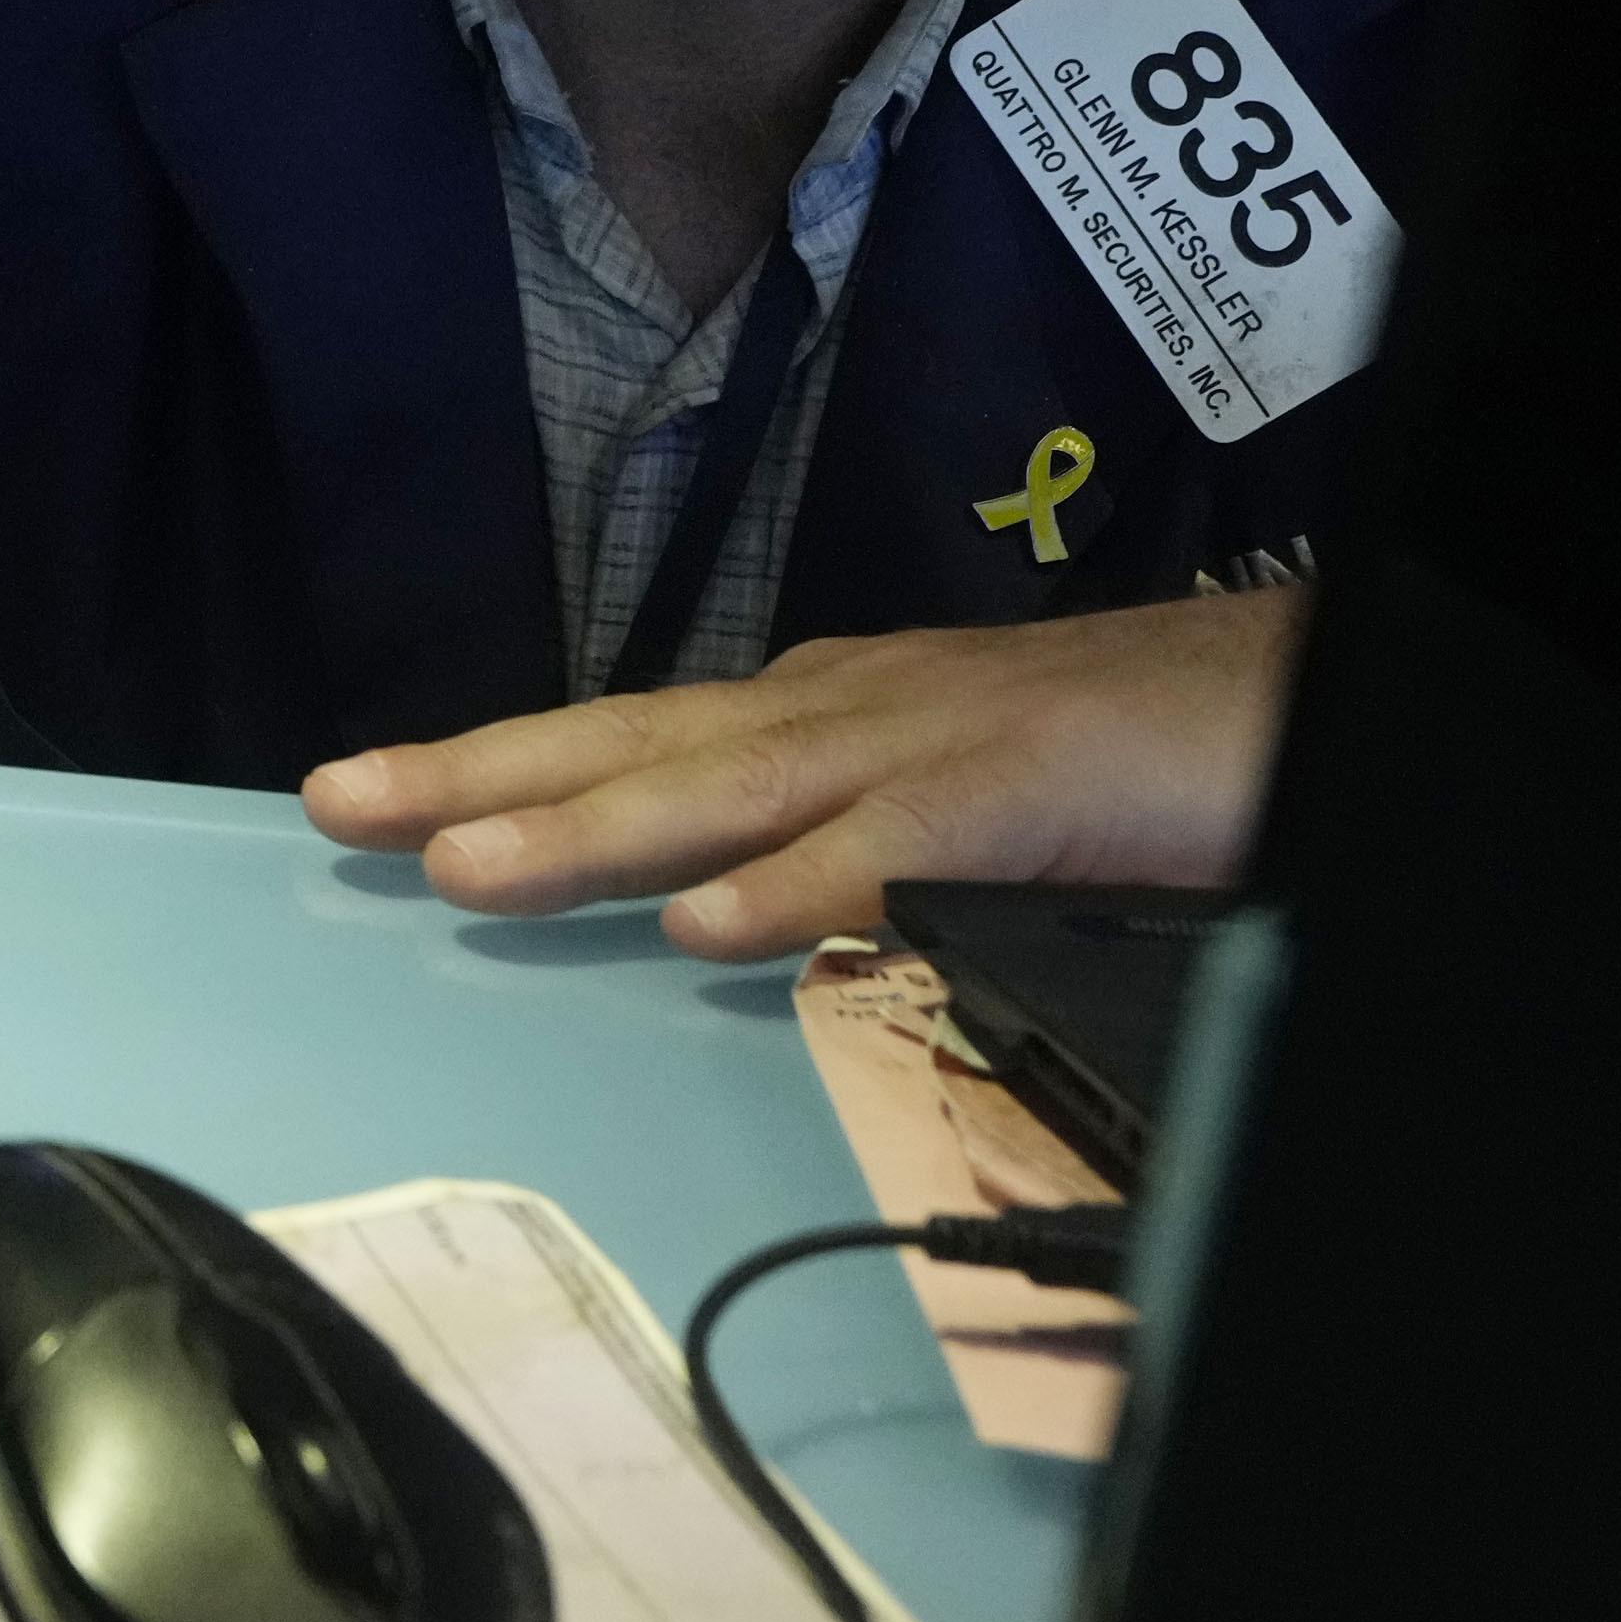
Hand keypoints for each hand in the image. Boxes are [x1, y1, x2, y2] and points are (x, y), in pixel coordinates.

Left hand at [296, 590, 1314, 961]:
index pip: (624, 740)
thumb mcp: (936, 802)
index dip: (491, 765)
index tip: (362, 794)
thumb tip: (712, 910)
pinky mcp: (1015, 794)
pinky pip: (888, 852)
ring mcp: (922, 745)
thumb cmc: (1115, 754)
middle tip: (335, 804)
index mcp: (817, 714)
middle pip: (630, 744)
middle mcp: (839, 710)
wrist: (1285, 690)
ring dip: (589, 830)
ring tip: (461, 867)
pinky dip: (794, 891)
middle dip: (475, 772)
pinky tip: (703, 930)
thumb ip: (828, 850)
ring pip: (725, 790)